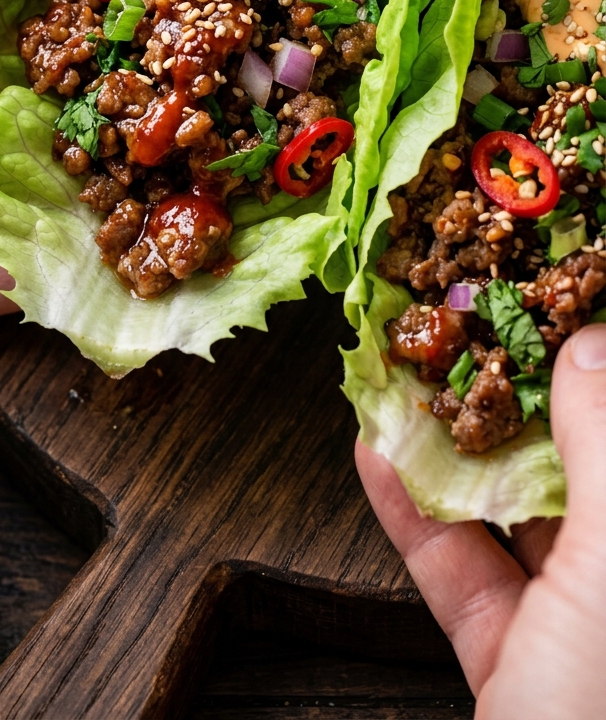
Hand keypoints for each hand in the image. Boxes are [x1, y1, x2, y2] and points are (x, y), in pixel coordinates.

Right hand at [356, 323, 605, 718]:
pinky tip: (379, 461)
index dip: (592, 360)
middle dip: (513, 390)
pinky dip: (416, 516)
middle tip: (468, 322)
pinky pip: (464, 573)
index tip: (551, 296)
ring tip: (409, 377)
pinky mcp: (517, 665)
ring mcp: (575, 627)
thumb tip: (592, 348)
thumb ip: (602, 451)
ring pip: (512, 512)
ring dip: (452, 447)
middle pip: (572, 460)